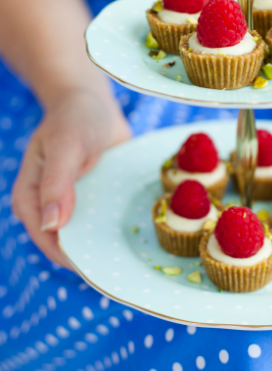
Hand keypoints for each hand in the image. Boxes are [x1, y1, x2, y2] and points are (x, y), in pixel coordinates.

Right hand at [12, 88, 130, 266]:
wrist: (92, 101)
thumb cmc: (73, 118)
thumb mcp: (66, 145)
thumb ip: (57, 183)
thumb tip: (51, 225)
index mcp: (30, 199)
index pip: (48, 241)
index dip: (72, 257)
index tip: (101, 269)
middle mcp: (49, 207)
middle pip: (69, 244)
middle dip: (94, 255)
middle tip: (125, 266)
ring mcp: (73, 204)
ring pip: (89, 236)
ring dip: (109, 243)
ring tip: (137, 254)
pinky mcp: (95, 199)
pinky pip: (106, 220)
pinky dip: (120, 225)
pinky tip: (142, 232)